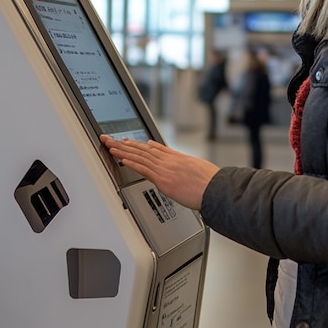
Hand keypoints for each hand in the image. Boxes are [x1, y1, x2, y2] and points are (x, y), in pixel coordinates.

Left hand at [100, 135, 218, 209]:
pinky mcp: (163, 179)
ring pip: (140, 156)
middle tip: (111, 139)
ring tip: (110, 146)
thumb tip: (182, 162)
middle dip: (125, 144)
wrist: (216, 188)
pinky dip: (132, 162)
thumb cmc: (211, 182)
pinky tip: (122, 159)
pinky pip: (144, 169)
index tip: (128, 141)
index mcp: (176, 158)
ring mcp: (165, 169)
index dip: (138, 144)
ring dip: (123, 151)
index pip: (153, 149)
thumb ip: (186, 164)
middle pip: (142, 149)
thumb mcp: (198, 168)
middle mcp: (169, 161)